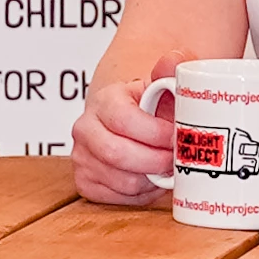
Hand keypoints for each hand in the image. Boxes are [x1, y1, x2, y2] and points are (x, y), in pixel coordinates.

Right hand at [71, 71, 176, 207]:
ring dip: (151, 178)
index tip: (177, 137)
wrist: (133, 123)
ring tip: (166, 167)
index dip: (155, 133)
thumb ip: (170, 70)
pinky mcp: (86, 182)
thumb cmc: (150, 107)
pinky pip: (117, 197)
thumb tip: (173, 60)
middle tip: (176, 159)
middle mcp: (85, 128)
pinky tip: (150, 178)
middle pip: (118, 154)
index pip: (124, 119)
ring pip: (121, 180)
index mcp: (104, 100)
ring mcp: (82, 157)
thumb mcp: (163, 85)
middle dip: (155, 161)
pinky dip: (141, 193)